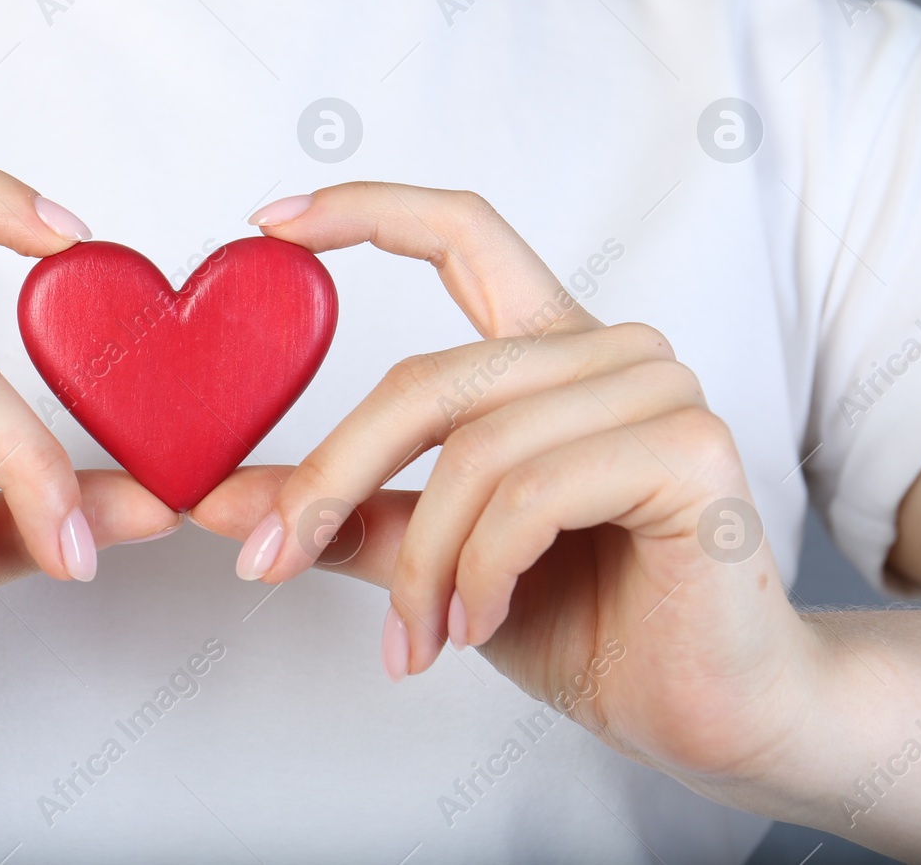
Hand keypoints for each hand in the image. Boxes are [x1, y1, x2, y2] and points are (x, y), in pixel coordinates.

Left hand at [192, 182, 824, 788]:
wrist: (701, 711)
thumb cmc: (579, 622)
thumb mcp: (434, 557)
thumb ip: (346, 512)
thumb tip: (218, 499)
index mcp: (549, 351)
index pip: (462, 232)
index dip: (366, 209)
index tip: (268, 220)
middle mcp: (608, 352)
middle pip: (428, 379)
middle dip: (333, 478)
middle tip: (271, 559)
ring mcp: (658, 390)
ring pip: (474, 451)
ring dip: (420, 563)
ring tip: (418, 635)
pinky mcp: (690, 449)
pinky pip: (530, 493)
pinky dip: (482, 571)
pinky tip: (480, 621)